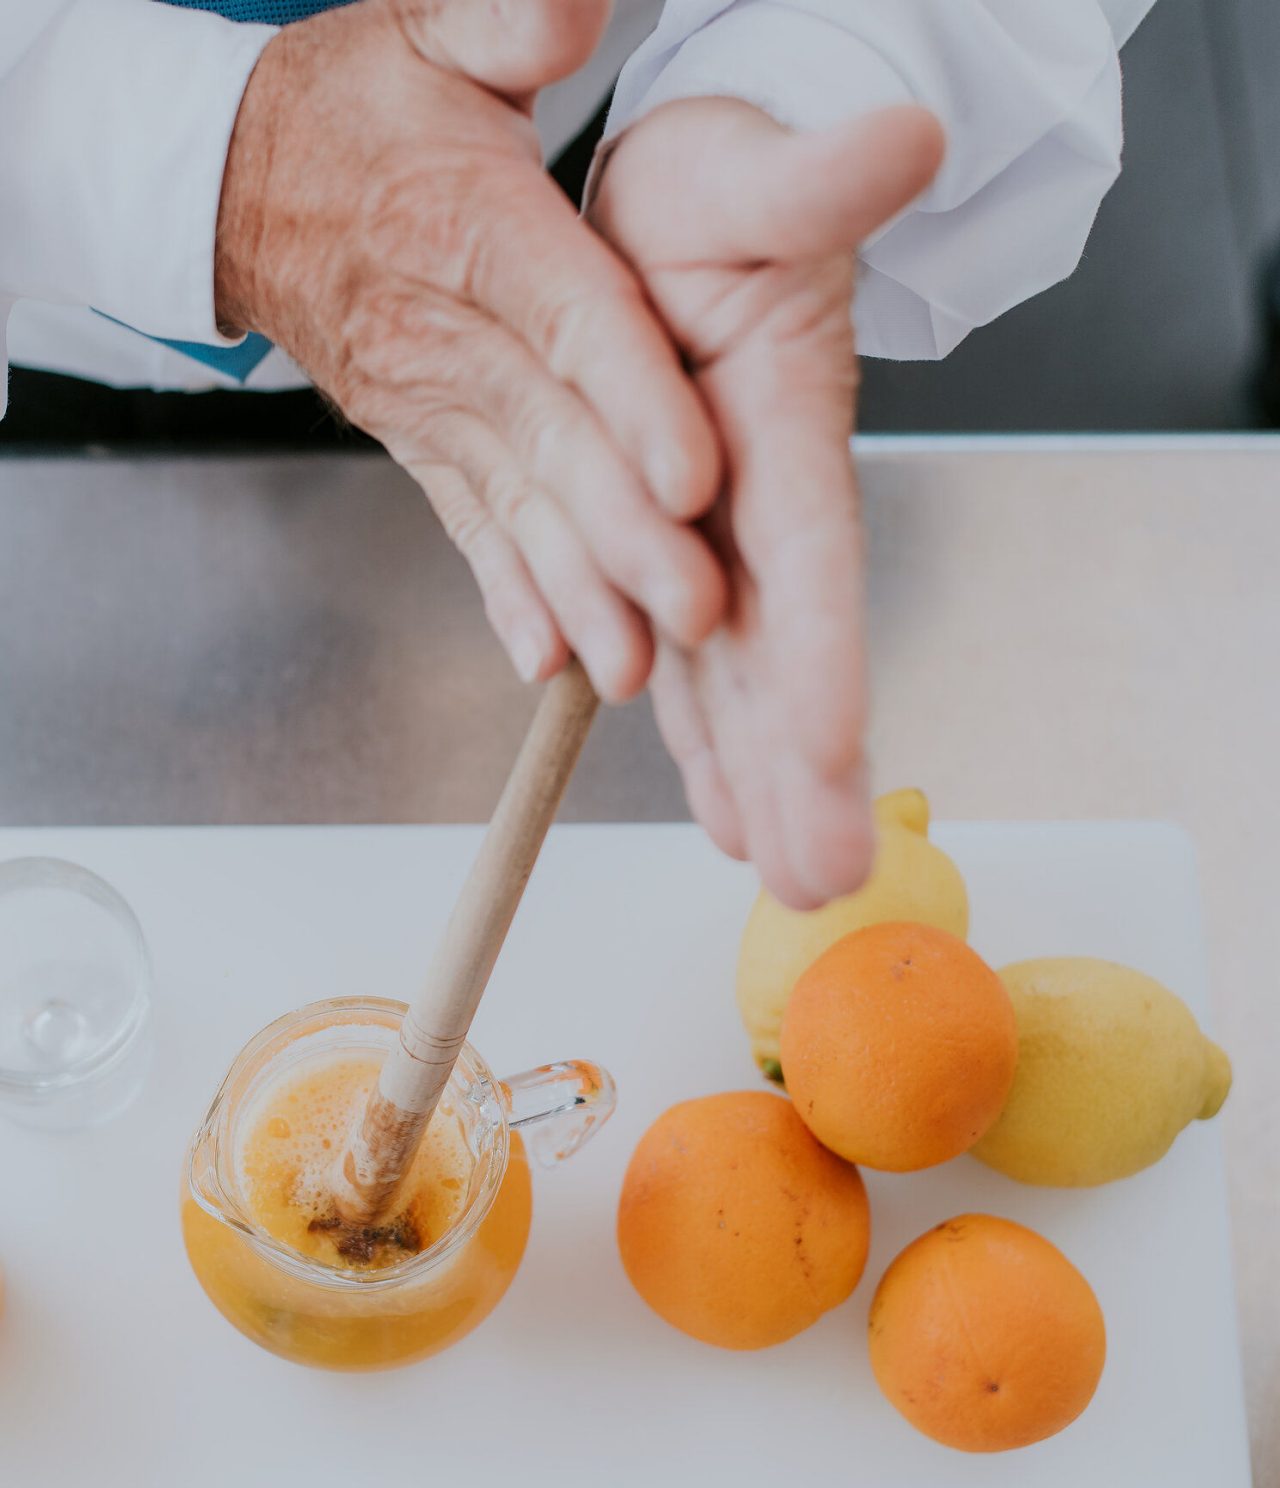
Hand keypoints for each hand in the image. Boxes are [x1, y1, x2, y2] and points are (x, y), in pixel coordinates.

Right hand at [215, 0, 724, 700]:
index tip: (694, 473)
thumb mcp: (431, 34)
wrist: (242, 185)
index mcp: (474, 228)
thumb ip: (509, 22)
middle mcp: (452, 332)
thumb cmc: (358, 111)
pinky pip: (469, 528)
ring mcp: (432, 404)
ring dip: (578, 590)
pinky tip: (549, 661)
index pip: (569, 320)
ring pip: (516, 505)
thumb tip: (579, 4)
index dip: (632, 398)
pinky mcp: (423, 447)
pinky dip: (509, 596)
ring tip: (633, 668)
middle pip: (552, 439)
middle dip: (626, 530)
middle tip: (695, 605)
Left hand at [591, 99, 943, 907]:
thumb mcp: (752, 178)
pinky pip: (685, 661)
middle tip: (822, 879)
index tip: (832, 756)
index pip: (814, 559)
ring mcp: (719, 542)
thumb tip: (908, 135)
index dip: (824, 659)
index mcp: (782, 430)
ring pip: (737, 680)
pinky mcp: (675, 554)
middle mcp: (757, 509)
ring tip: (780, 873)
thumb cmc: (717, 197)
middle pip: (787, 653)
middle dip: (801, 768)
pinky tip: (720, 806)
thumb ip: (818, 182)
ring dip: (755, 778)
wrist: (676, 225)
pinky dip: (699, 736)